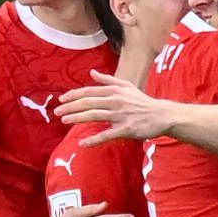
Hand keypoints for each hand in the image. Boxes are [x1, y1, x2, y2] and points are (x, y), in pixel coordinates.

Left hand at [57, 72, 176, 144]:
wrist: (161, 115)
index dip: (74, 95)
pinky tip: (82, 143)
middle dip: (71, 107)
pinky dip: (94, 139)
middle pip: (89, 103)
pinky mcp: (126, 129)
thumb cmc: (142, 102)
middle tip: (57, 113)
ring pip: (95, 116)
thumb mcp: (126, 86)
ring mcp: (120, 115)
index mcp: (114, 91)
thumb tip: (91, 73)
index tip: (61, 100)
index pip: (89, 92)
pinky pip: (107, 134)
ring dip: (77, 118)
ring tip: (64, 121)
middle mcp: (116, 101)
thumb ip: (107, 80)